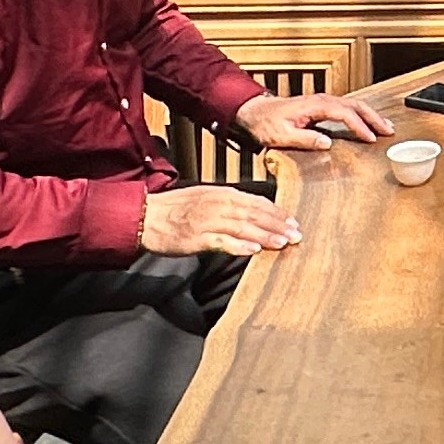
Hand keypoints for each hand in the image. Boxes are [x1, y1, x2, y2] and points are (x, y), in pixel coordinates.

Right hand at [138, 183, 299, 256]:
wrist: (147, 215)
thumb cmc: (176, 208)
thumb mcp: (206, 197)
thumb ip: (230, 204)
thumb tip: (254, 211)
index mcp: (222, 194)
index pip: (256, 202)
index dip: (276, 212)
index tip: (293, 222)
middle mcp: (218, 204)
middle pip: (254, 214)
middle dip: (278, 225)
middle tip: (297, 235)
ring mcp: (207, 221)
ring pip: (243, 227)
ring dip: (265, 235)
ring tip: (283, 242)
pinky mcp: (196, 237)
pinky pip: (221, 241)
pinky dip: (238, 245)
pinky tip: (253, 249)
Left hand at [237, 90, 391, 151]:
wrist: (254, 112)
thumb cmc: (266, 123)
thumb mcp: (282, 135)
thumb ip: (305, 139)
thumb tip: (327, 143)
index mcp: (314, 106)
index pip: (344, 114)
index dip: (359, 126)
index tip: (371, 138)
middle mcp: (321, 100)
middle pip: (355, 105)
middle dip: (374, 117)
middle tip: (388, 131)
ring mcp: (322, 102)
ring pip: (353, 104)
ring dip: (370, 115)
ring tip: (385, 127)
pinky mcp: (322, 106)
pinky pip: (347, 108)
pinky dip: (361, 114)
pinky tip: (367, 123)